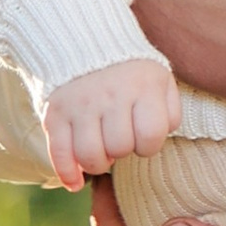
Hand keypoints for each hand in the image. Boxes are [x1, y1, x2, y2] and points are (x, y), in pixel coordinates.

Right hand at [42, 53, 178, 191]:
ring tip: (101, 151)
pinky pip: (60, 154)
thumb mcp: (161, 80)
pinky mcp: (54, 113)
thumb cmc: (131, 71)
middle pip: (119, 148)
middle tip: (118, 137)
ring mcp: (80, 104)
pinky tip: (75, 183)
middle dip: (122, 151)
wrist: (85, 42)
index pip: (150, 137)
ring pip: (90, 157)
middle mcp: (110, 95)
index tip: (142, 136)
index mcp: (142, 86)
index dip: (148, 145)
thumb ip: (170, 111)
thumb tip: (156, 142)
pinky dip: (67, 174)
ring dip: (98, 163)